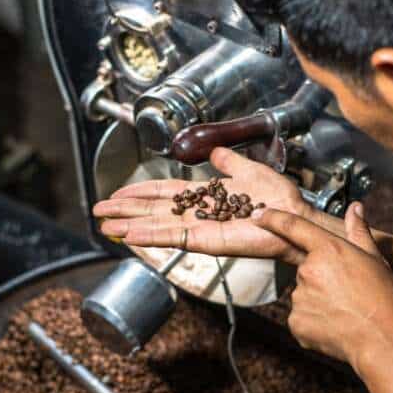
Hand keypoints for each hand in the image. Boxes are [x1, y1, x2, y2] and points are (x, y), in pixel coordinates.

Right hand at [93, 148, 315, 258]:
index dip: (140, 192)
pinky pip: (174, 238)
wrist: (293, 214)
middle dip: (126, 210)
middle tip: (99, 210)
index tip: (118, 193)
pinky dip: (151, 236)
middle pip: (153, 210)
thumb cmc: (279, 197)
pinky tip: (130, 234)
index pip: (164, 194)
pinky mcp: (207, 241)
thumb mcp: (248, 169)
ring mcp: (200, 229)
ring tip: (106, 225)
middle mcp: (198, 214)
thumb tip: (215, 152)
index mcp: (205, 196)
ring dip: (130, 225)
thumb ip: (228, 162)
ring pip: (157, 226)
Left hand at [252, 201, 392, 368]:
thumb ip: (358, 231)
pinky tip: (335, 324)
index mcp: (328, 250)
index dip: (272, 218)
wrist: (384, 340)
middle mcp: (309, 271)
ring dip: (318, 300)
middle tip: (347, 291)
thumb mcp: (375, 259)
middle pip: (306, 269)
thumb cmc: (384, 299)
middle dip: (322, 277)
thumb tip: (355, 209)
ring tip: (345, 310)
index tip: (258, 214)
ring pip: (304, 294)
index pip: (292, 227)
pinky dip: (314, 321)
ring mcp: (300, 298)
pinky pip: (301, 317)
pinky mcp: (296, 322)